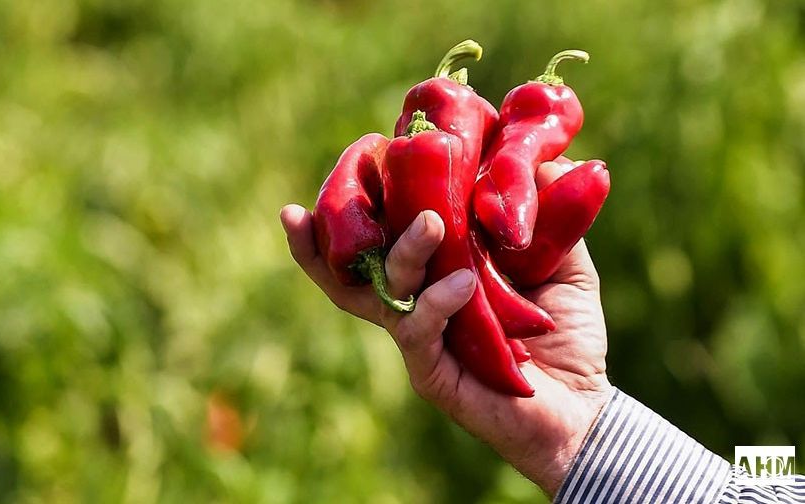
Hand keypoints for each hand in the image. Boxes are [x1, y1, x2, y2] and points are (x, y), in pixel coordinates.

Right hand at [280, 161, 613, 496]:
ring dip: (402, 254)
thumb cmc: (565, 333)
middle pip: (350, 272)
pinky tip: (462, 283)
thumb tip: (538, 158)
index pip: (380, 238)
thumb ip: (546, 214)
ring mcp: (419, 340)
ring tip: (431, 223)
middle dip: (327, 237)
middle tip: (336, 191)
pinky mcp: (432, 373)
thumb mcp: (562, 261)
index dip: (353, 207)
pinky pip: (419, 333)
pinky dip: (437, 303)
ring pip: (383, 295)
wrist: (583, 404)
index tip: (354, 158)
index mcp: (432, 274)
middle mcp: (414, 304)